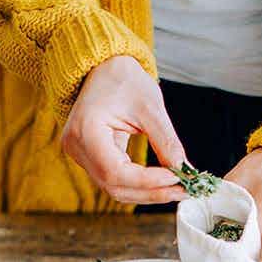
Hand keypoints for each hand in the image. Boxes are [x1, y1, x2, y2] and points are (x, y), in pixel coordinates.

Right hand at [61, 56, 187, 203]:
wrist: (103, 68)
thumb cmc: (123, 79)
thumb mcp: (150, 106)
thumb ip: (166, 141)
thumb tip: (184, 170)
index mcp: (86, 130)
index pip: (115, 171)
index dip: (147, 181)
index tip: (176, 179)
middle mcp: (76, 147)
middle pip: (114, 186)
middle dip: (151, 192)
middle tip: (183, 190)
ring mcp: (80, 155)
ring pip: (115, 188)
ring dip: (147, 193)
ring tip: (177, 189)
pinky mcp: (90, 158)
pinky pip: (115, 180)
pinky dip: (140, 185)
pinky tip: (162, 182)